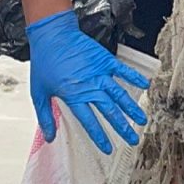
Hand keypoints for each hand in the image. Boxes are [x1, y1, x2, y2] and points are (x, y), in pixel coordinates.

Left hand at [26, 9, 147, 148]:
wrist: (52, 35)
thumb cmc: (45, 61)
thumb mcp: (38, 92)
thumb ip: (45, 117)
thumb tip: (49, 137)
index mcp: (74, 96)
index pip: (90, 121)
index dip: (100, 136)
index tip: (107, 148)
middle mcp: (90, 87)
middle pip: (110, 111)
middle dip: (122, 127)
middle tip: (132, 139)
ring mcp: (100, 73)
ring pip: (119, 94)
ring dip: (132, 108)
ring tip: (142, 120)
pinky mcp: (105, 60)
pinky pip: (123, 70)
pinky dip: (134, 77)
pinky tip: (145, 85)